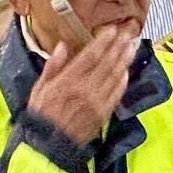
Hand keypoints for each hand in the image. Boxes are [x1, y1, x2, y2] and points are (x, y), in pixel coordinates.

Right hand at [26, 28, 138, 145]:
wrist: (49, 143)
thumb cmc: (41, 113)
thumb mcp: (40, 87)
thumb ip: (52, 66)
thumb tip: (62, 46)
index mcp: (67, 80)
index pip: (90, 56)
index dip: (103, 41)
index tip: (112, 29)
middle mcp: (85, 89)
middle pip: (107, 63)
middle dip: (119, 46)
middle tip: (129, 32)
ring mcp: (97, 102)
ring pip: (115, 76)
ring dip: (125, 60)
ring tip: (132, 46)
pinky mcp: (103, 113)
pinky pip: (117, 94)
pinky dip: (123, 81)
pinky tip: (127, 70)